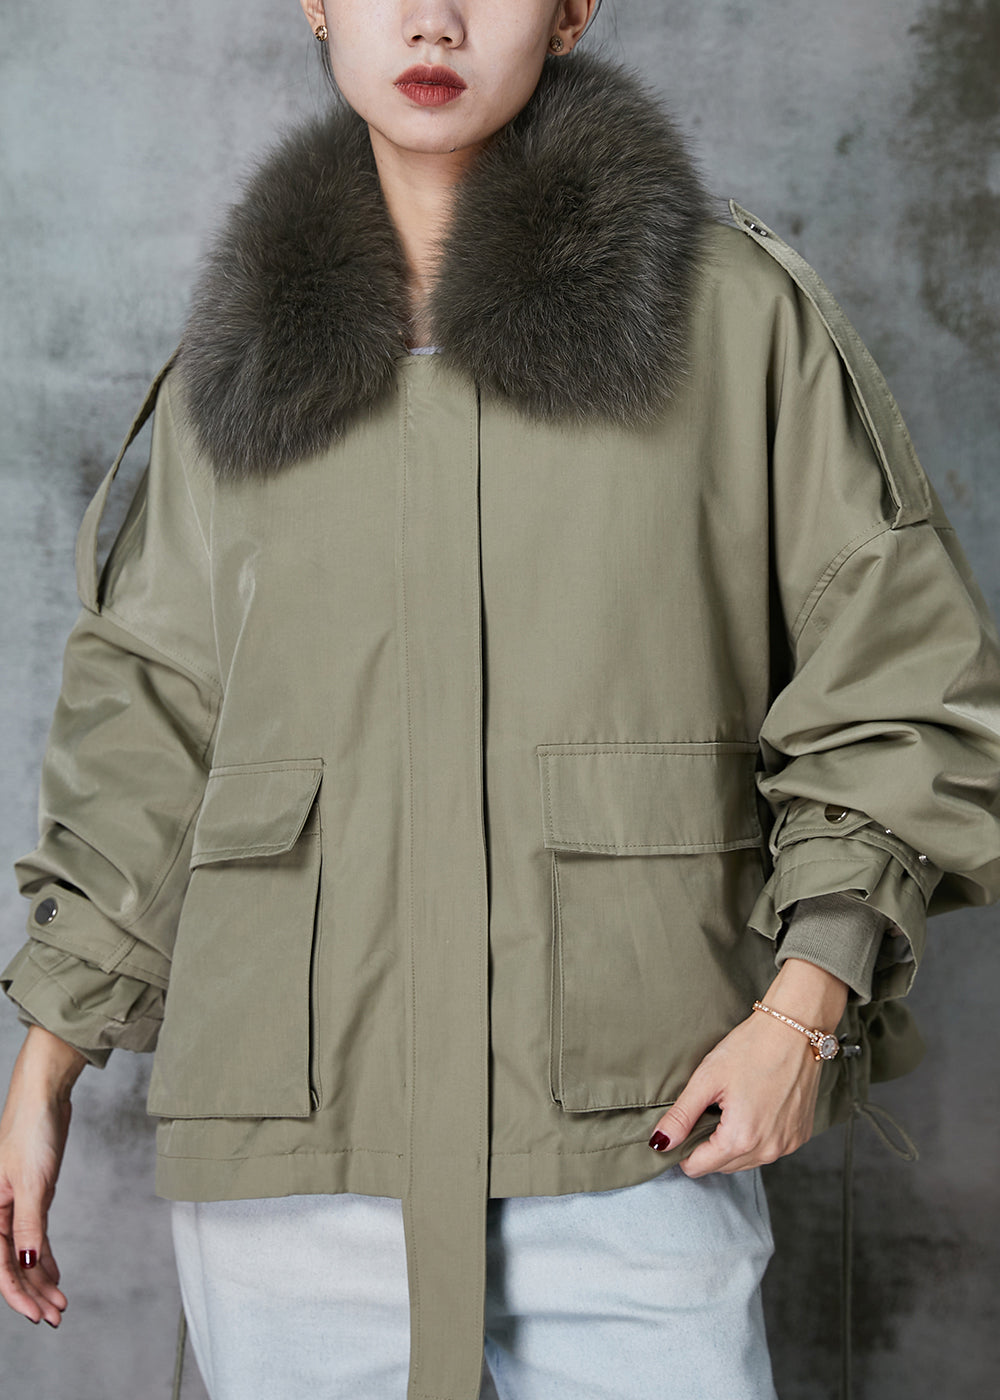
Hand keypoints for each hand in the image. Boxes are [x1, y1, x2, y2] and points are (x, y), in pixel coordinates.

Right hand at [0, 1027, 86, 1325]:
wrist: (45, 1096)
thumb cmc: (31, 1131)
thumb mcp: (33, 1182)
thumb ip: (29, 1226)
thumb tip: (30, 1265)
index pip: (2, 1266)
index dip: (19, 1294)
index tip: (38, 1315)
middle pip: (14, 1264)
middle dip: (34, 1292)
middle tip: (56, 1316)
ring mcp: (15, 1204)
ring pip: (26, 1252)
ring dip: (42, 1278)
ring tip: (60, 1303)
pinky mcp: (32, 1194)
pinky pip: (36, 1235)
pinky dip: (46, 1256)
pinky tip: (55, 1274)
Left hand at [650, 958, 848, 1176]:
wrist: (795, 1030)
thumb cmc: (750, 1048)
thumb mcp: (707, 1078)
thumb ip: (682, 1116)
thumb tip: (659, 1144)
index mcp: (741, 1138)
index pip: (699, 1167)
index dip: (683, 1149)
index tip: (684, 1124)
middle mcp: (768, 1150)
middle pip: (722, 1166)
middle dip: (708, 1145)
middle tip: (708, 1109)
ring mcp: (787, 1145)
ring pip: (745, 1161)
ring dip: (732, 1144)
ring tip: (730, 1107)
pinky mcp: (799, 1136)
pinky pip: (768, 1150)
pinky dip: (756, 1137)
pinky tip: (753, 1109)